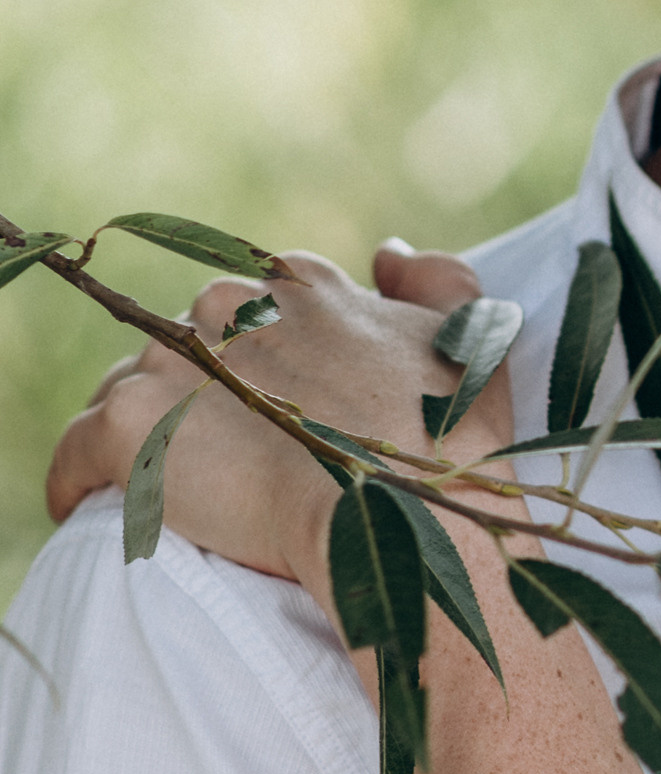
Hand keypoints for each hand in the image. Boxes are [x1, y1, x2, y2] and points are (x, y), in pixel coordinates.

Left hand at [46, 240, 502, 593]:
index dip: (253, 358)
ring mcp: (173, 360)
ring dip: (143, 430)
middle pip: (181, 342)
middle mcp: (227, 303)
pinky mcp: (130, 424)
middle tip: (220, 452)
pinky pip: (75, 448)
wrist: (402, 523)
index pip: (247, 305)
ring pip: (129, 388)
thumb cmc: (446, 441)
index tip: (264, 402)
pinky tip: (88, 503)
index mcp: (298, 283)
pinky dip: (76, 476)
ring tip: (166, 484)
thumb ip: (434, 279)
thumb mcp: (472, 336)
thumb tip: (387, 251)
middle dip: (194, 389)